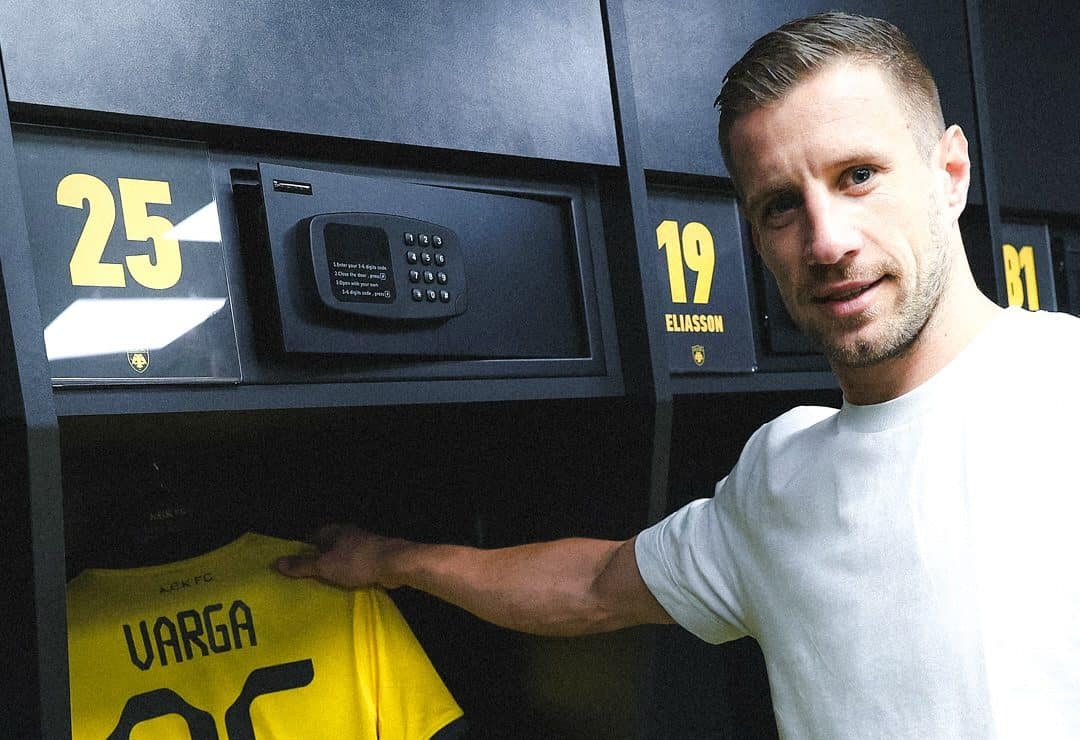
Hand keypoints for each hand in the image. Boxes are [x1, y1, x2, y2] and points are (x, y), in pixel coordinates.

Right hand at [275, 524, 411, 589]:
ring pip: (344, 555)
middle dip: (319, 558)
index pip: (313, 536)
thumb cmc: (357, 562)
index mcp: (335, 531)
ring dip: (336, 566)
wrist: (395, 564)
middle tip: (307, 576)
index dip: (303, 548)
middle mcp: (349, 534)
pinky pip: (357, 565)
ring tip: (325, 583)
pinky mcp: (375, 557)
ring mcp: (364, 545)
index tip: (295, 563)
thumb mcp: (325, 566)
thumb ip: (302, 565)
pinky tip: (346, 585)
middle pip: (328, 545)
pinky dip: (350, 573)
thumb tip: (276, 562)